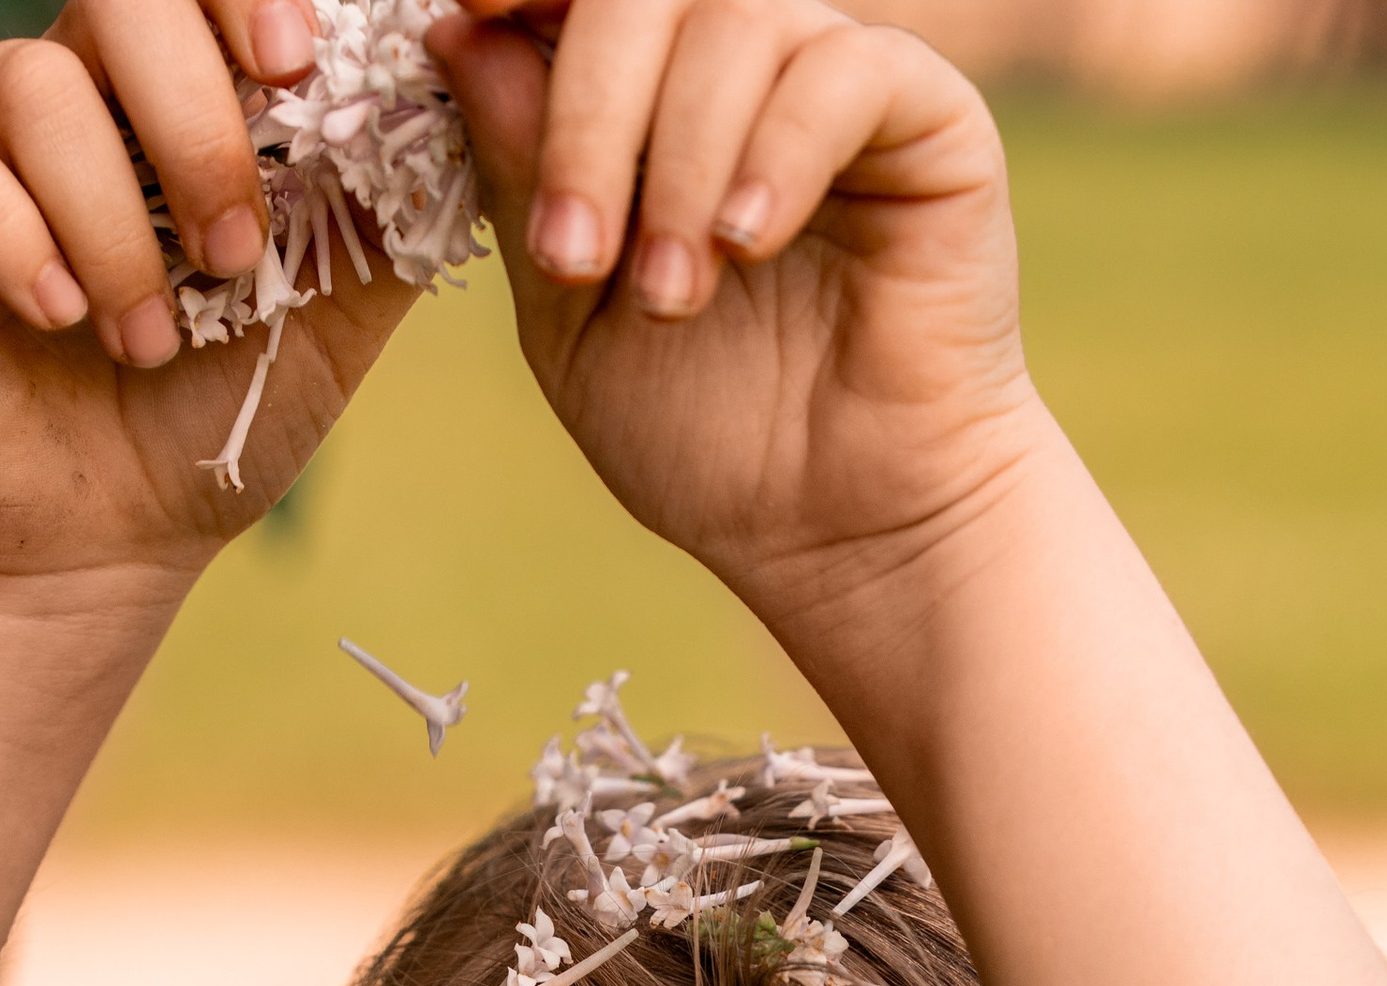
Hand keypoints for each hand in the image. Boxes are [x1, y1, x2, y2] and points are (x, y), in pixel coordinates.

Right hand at [0, 0, 420, 583]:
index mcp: (180, 87)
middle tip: (236, 254)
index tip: (301, 67)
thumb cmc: (211, 418)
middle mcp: (79, 84)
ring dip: (112, 224)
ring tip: (148, 340)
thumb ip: (392, 217)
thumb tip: (464, 112)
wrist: (97, 542)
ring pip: (34, 83)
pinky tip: (56, 315)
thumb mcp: (335, 323)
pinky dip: (8, 235)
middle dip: (195, 120)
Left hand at [433, 0, 1044, 616]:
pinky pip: (847, 69)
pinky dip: (780, 151)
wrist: (843, 531)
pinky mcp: (929, 116)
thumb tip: (458, 31)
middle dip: (588, 114)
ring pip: (738, 22)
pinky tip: (749, 244)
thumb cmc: (710, 437)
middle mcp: (744, 69)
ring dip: (679, 164)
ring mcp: (835, 83)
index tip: (471, 12)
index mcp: (651, 102)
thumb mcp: (572, 315)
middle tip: (573, 258)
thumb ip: (520, 175)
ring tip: (671, 296)